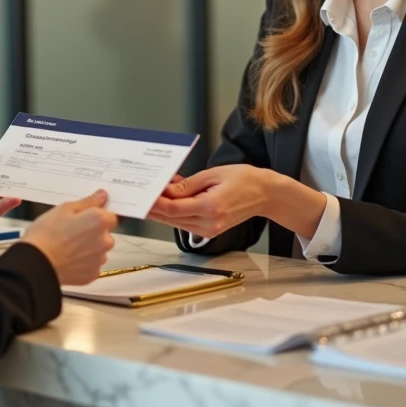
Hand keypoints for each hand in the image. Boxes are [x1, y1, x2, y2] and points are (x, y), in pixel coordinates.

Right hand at [20, 190, 117, 284]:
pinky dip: (84, 262)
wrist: (35, 263)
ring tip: (67, 246)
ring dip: (89, 247)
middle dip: (93, 232)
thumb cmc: (46, 236)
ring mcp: (99, 259)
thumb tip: (102, 196)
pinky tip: (68, 258)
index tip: (86, 217)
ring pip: (99, 250)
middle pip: (105, 234)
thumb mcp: (63, 209)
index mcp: (99, 221)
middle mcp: (104, 241)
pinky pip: (92, 264)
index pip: (111, 216)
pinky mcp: (92, 274)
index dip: (97, 216)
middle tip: (71, 231)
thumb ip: (87, 202)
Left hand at [147, 165, 272, 237]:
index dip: (154, 204)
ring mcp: (210, 230)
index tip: (142, 197)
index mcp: (210, 207)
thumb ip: (187, 185)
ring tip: (155, 193)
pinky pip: (186, 223)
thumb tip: (166, 190)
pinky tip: (172, 199)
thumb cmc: (244, 180)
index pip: (173, 209)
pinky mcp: (210, 231)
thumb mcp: (213, 174)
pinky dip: (176, 212)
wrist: (265, 194)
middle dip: (154, 207)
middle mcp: (209, 223)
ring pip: (176, 222)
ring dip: (163, 210)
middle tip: (140, 196)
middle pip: (171, 218)